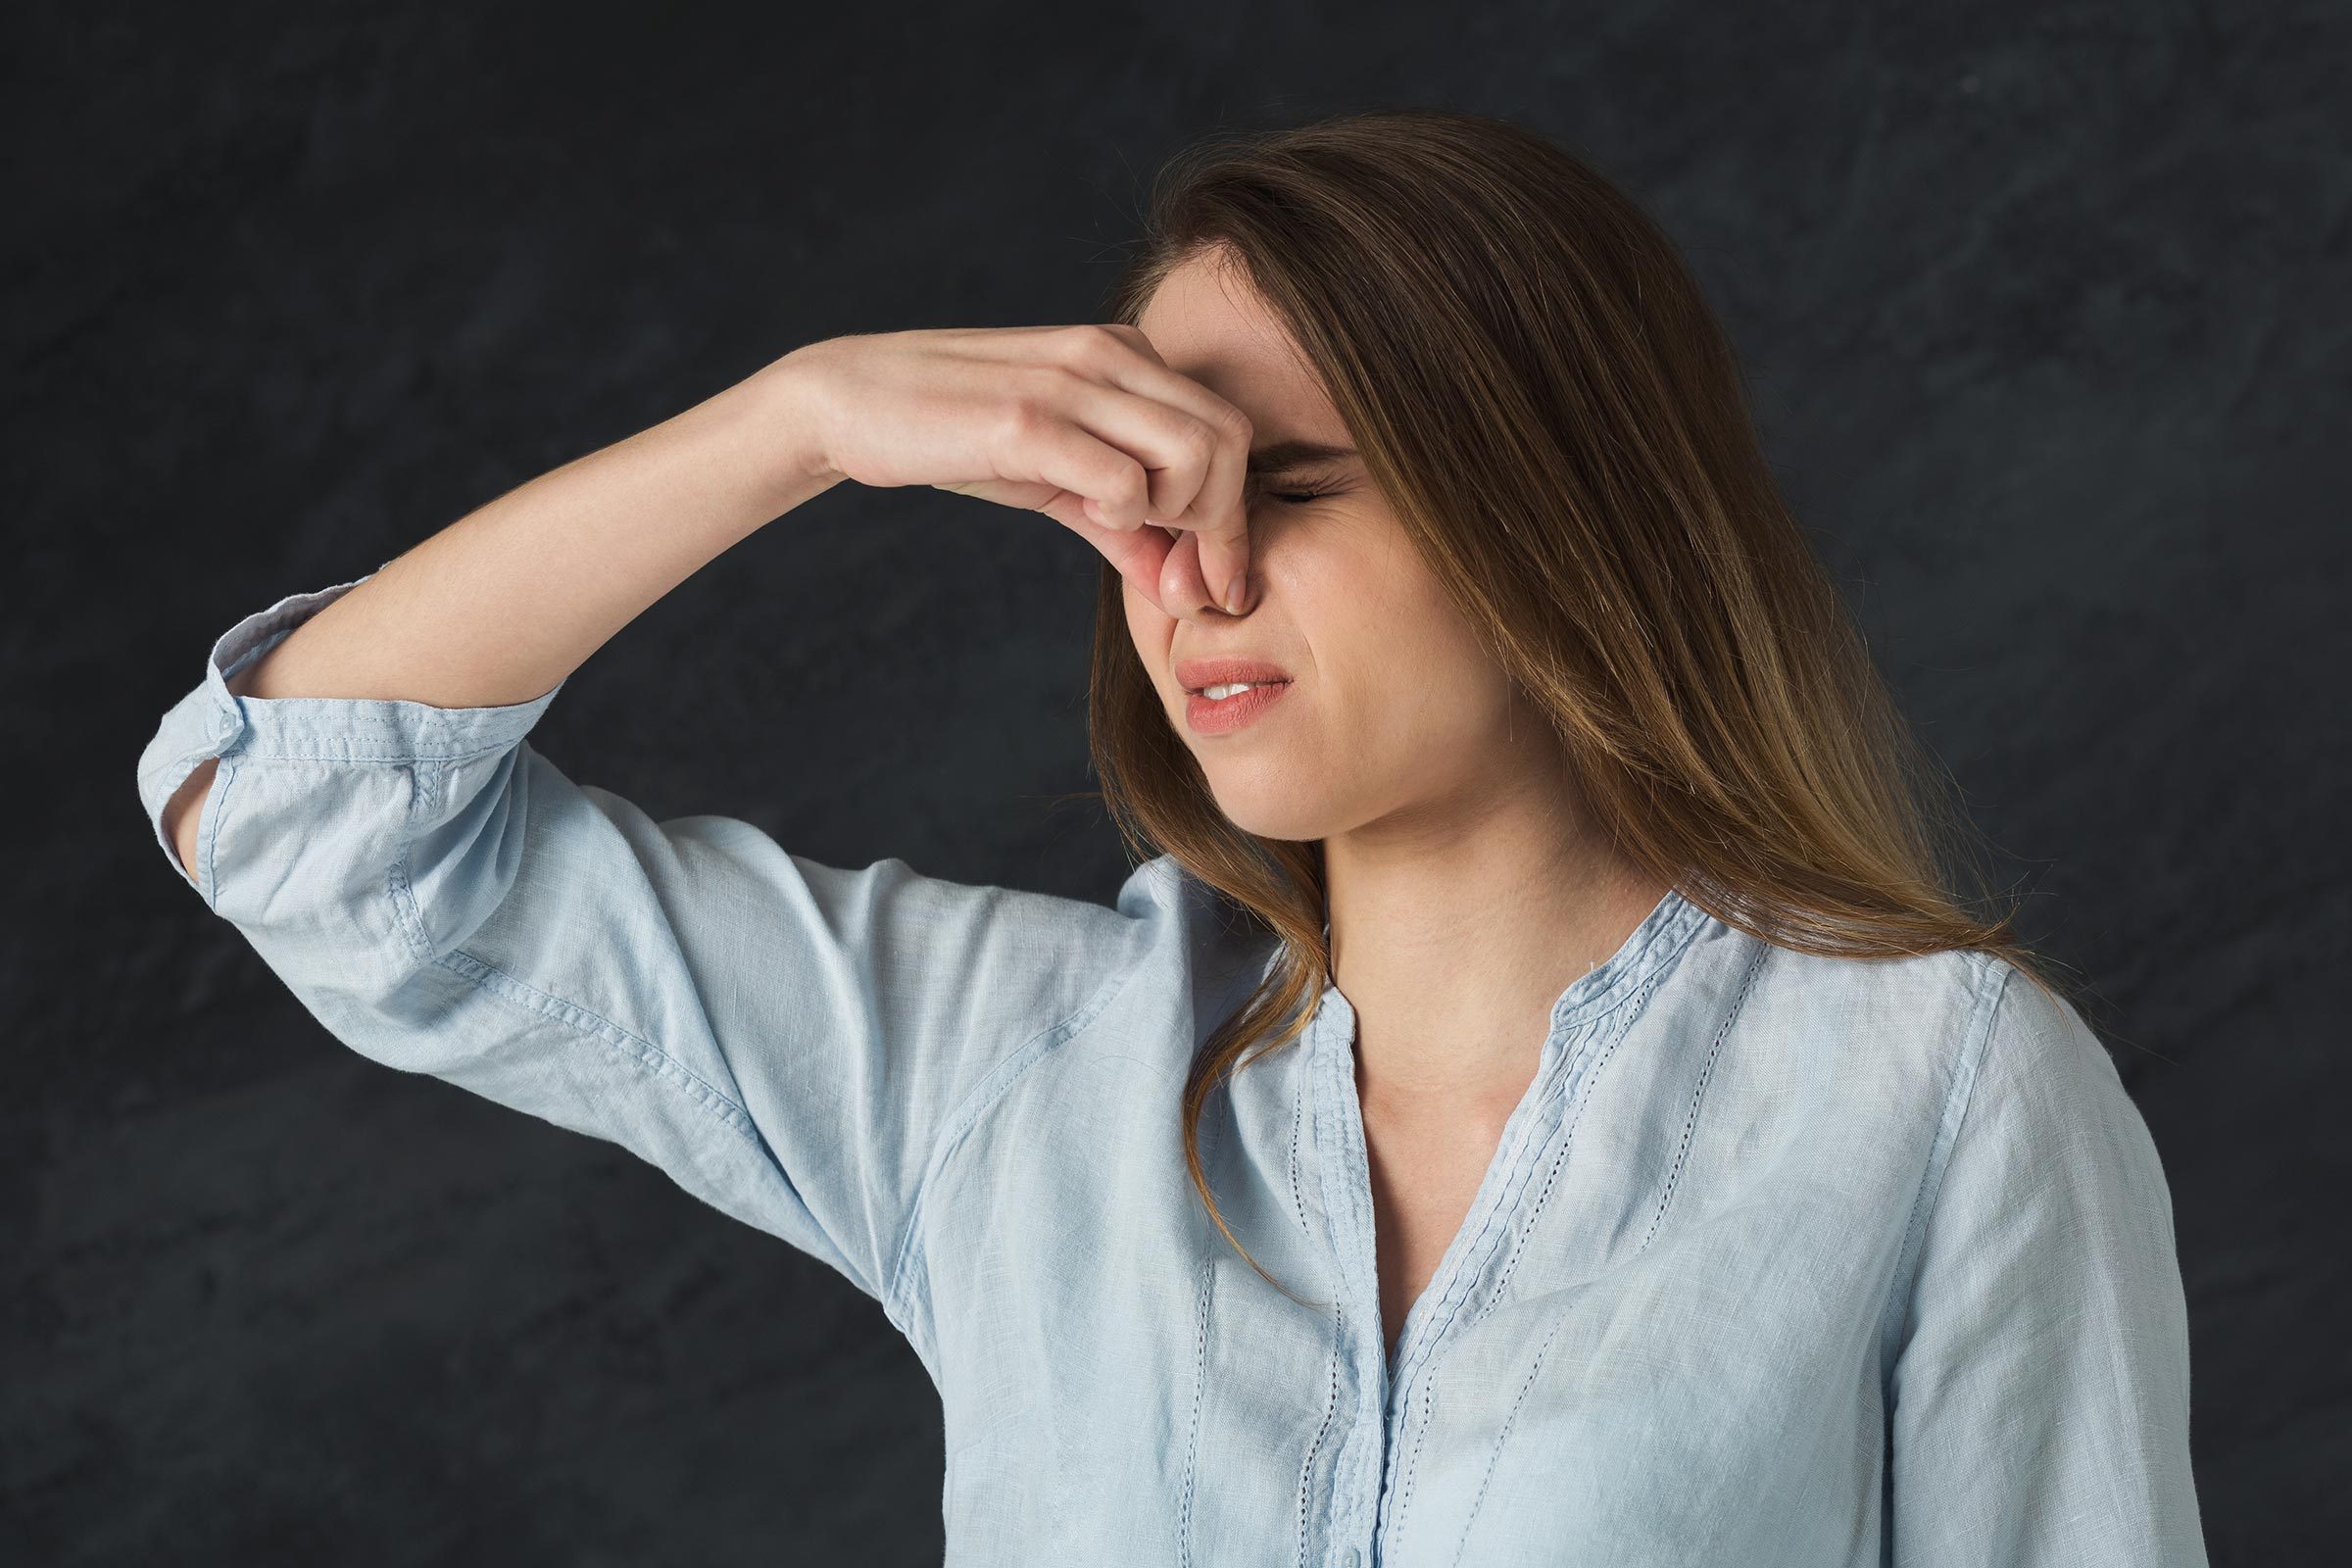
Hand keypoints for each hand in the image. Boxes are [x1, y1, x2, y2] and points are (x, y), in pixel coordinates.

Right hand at [782, 324, 1256, 615]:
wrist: (853, 400)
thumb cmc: (959, 435)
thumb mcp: (1055, 480)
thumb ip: (1123, 525)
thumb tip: (1178, 584)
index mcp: (1125, 354)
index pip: (1229, 429)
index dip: (1235, 517)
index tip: (1214, 580)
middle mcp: (1109, 355)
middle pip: (1230, 440)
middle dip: (1219, 520)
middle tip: (1173, 564)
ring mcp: (1070, 382)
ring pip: (1196, 453)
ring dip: (1177, 515)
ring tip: (1126, 532)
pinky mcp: (1027, 421)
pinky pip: (1125, 480)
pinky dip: (1125, 517)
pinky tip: (1089, 519)